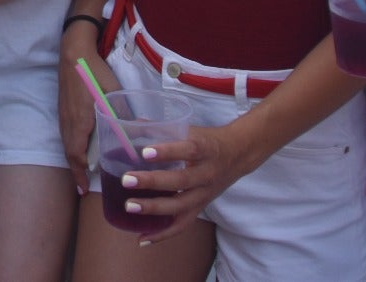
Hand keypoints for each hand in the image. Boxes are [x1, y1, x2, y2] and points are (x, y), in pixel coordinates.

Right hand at [58, 37, 116, 192]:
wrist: (73, 53)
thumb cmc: (94, 72)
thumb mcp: (112, 93)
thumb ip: (121, 114)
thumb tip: (136, 131)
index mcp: (80, 122)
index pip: (78, 155)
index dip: (81, 174)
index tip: (85, 190)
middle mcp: (68, 122)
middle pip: (70, 154)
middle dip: (76, 172)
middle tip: (83, 188)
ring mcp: (63, 116)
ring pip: (66, 145)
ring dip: (74, 161)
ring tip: (82, 173)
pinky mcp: (63, 109)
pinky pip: (66, 135)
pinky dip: (72, 148)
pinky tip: (80, 148)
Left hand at [119, 123, 257, 240]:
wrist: (238, 154)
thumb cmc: (207, 140)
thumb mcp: (190, 129)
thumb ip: (160, 128)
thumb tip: (128, 126)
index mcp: (206, 150)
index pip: (188, 150)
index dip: (167, 152)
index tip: (144, 152)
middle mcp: (207, 174)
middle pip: (181, 181)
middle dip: (152, 182)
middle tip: (127, 180)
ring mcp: (204, 194)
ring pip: (180, 206)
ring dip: (154, 209)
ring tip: (129, 206)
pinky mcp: (200, 208)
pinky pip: (182, 225)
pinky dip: (162, 234)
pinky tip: (141, 238)